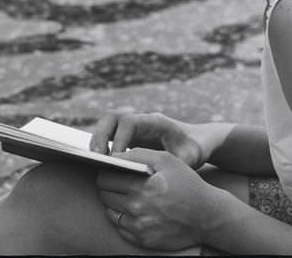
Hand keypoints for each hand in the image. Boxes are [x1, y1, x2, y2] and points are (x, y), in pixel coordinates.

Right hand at [90, 112, 207, 168]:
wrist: (197, 141)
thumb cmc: (193, 149)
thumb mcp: (190, 157)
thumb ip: (176, 163)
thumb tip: (156, 173)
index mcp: (155, 122)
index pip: (129, 122)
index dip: (119, 139)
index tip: (116, 160)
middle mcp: (141, 121)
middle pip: (113, 117)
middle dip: (101, 136)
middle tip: (97, 158)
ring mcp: (134, 127)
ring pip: (107, 124)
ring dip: (98, 140)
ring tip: (94, 162)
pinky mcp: (129, 136)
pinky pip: (109, 135)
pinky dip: (101, 145)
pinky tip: (100, 164)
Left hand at [96, 148, 221, 249]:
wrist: (207, 216)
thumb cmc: (186, 183)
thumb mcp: (167, 160)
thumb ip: (139, 154)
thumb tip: (116, 156)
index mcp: (141, 186)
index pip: (105, 178)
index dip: (106, 170)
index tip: (111, 167)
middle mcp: (137, 208)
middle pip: (104, 194)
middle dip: (107, 185)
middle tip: (117, 179)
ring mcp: (139, 227)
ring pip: (110, 210)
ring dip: (114, 201)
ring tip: (126, 192)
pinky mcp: (142, 240)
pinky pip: (120, 226)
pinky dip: (122, 216)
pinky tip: (134, 208)